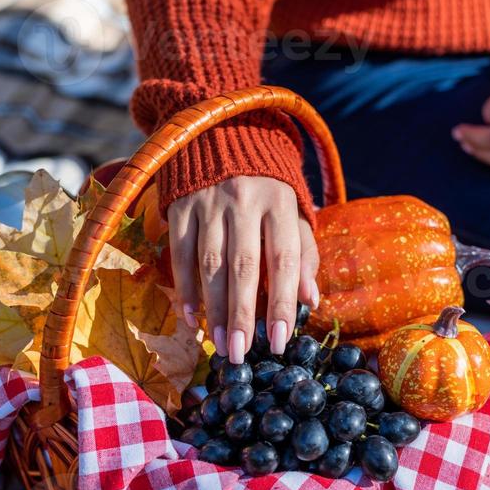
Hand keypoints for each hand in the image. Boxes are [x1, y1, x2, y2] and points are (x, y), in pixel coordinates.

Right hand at [168, 176, 319, 362]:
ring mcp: (209, 202)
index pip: (284, 259)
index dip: (281, 302)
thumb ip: (304, 254)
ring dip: (213, 309)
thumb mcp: (292, 212)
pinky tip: (192, 317)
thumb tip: (310, 300)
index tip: (279, 341)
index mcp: (279, 203)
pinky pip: (179, 254)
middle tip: (240, 353)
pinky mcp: (180, 205)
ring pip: (210, 264)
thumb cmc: (266, 187)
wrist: (223, 136)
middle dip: (241, 315)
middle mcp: (244, 200)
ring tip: (218, 344)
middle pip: (244, 267)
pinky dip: (185, 288)